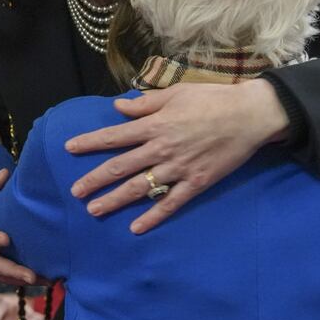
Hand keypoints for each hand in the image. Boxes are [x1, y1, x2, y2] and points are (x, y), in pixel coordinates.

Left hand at [66, 79, 288, 233]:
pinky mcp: (196, 183)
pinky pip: (170, 203)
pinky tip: (136, 227)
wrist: (248, 116)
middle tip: (75, 192)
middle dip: (95, 179)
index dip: (90, 142)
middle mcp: (162, 148)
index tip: (70, 149)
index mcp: (156, 124)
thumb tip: (119, 109)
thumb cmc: (212, 99)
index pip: (115, 135)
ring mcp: (178, 168)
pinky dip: (153, 216)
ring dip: (115, 199)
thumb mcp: (177, 92)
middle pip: (121, 166)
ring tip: (94, 210)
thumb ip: (146, 103)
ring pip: (140, 187)